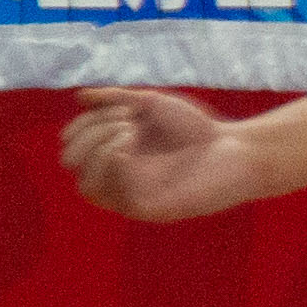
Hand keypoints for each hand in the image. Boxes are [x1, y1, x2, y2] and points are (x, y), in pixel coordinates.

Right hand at [62, 87, 272, 224]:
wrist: (235, 150)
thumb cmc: (197, 129)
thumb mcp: (151, 105)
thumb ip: (115, 100)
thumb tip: (79, 97)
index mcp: (113, 153)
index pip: (73, 143)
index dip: (85, 122)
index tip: (122, 107)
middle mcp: (117, 177)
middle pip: (71, 163)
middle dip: (89, 132)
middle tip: (127, 119)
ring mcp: (130, 195)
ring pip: (86, 185)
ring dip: (98, 148)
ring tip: (131, 130)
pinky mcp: (146, 209)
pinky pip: (112, 195)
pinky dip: (112, 164)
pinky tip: (131, 147)